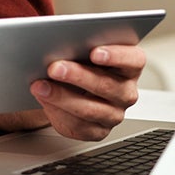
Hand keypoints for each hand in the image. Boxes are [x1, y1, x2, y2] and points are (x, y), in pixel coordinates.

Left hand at [1, 43, 144, 140]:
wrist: (71, 87)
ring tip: (40, 86)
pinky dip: (57, 113)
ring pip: (90, 110)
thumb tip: (57, 43)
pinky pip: (79, 126)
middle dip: (77, 76)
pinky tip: (44, 100)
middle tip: (54, 67)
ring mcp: (114, 114)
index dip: (117, 56)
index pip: (134, 60)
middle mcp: (126, 92)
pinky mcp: (97, 131)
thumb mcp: (82, 49)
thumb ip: (79, 44)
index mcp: (130, 66)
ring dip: (62, 97)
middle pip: (107, 85)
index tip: (94, 52)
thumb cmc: (81, 62)